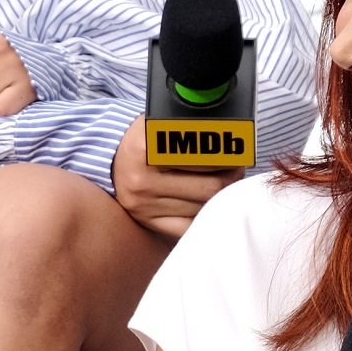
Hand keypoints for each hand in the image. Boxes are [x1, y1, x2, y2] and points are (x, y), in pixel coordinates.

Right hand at [111, 116, 240, 236]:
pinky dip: (203, 216)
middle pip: (209, 188)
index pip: (205, 159)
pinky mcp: (147, 221)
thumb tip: (232, 136)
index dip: (230, 158)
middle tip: (237, 171)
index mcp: (147, 149)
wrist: (113, 158)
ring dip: (220, 197)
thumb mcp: (162, 123)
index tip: (238, 156)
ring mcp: (143, 205)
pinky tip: (208, 204)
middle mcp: (142, 181)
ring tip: (223, 184)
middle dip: (231, 179)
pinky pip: (188, 227)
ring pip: (202, 208)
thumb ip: (192, 128)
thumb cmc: (146, 138)